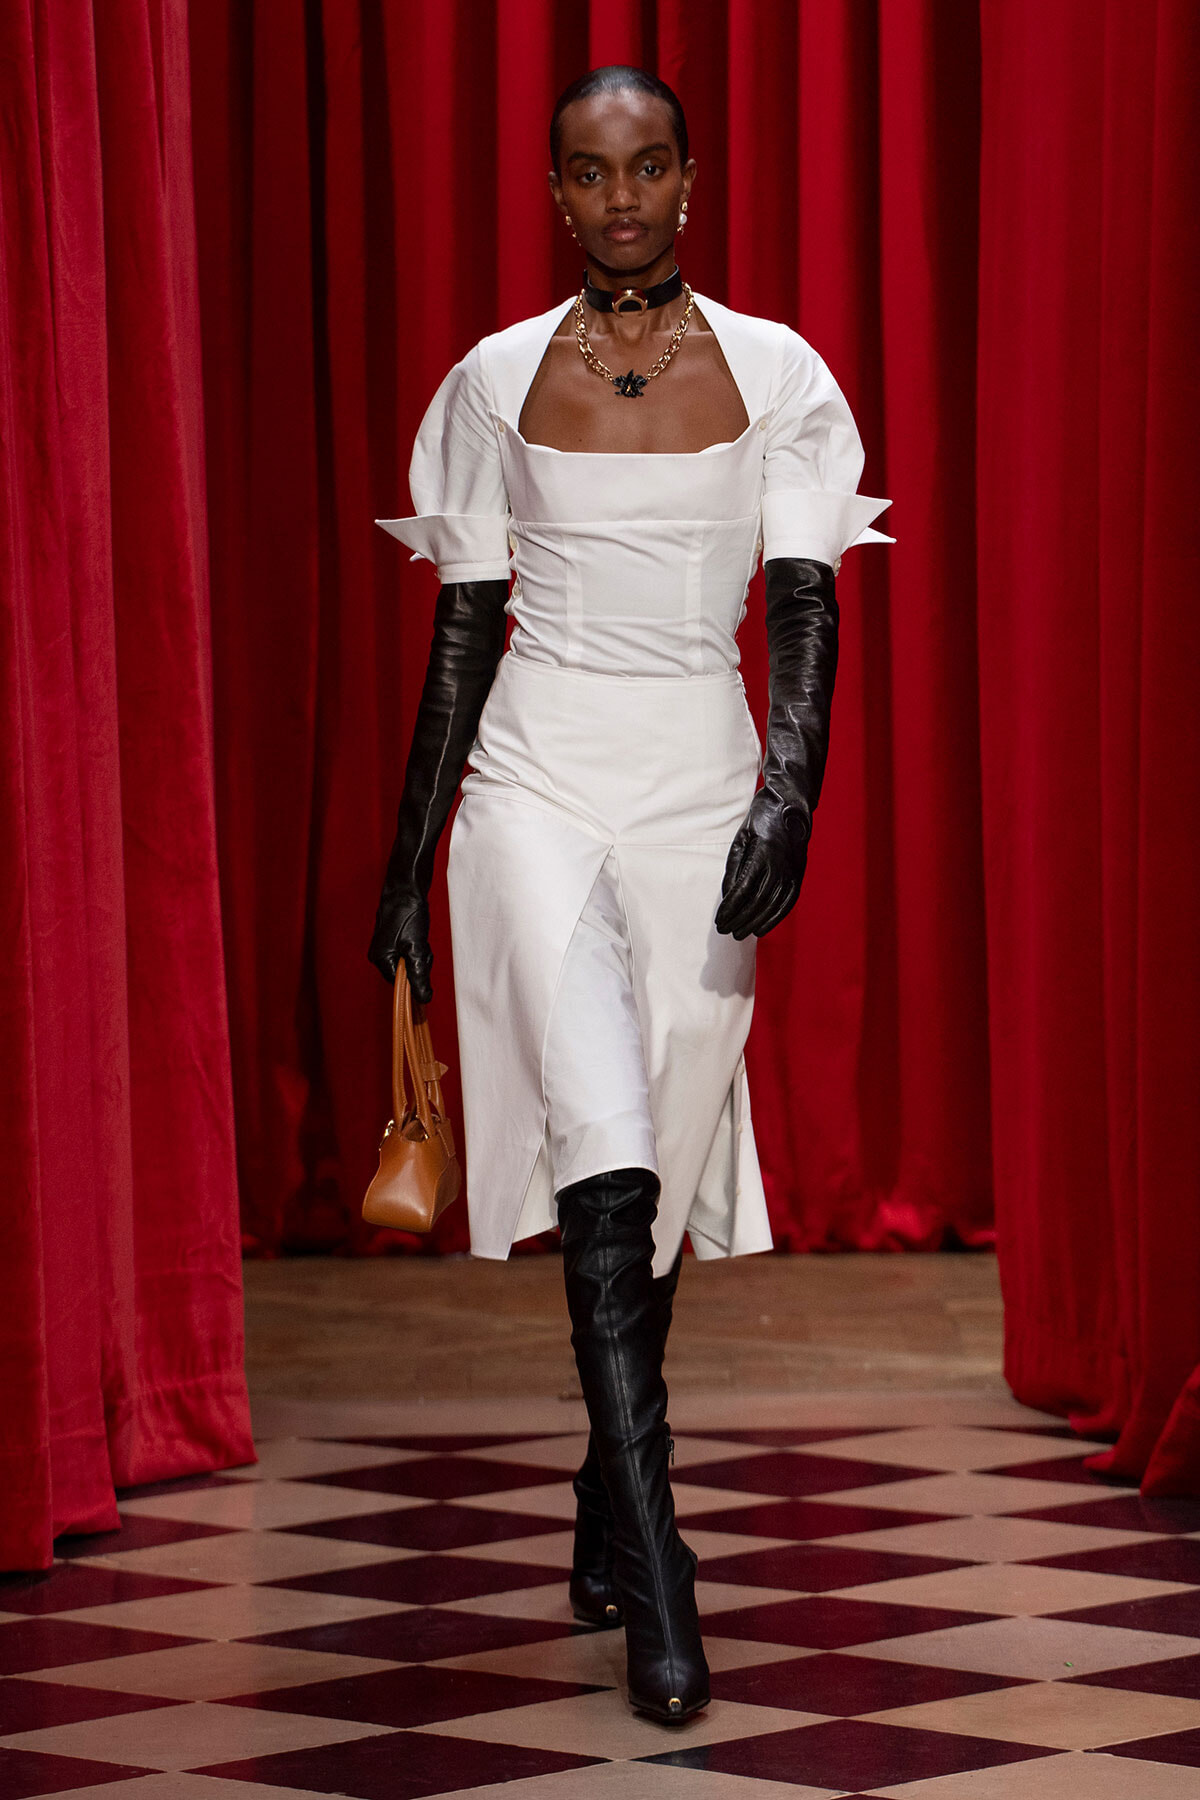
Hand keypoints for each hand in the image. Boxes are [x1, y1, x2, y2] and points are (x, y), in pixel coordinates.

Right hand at [367, 890, 433, 1001]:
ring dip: (421, 953)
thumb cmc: (408, 914)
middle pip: (406, 972)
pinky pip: (411, 950)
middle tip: (422, 947)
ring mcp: (387, 944)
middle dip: (419, 962)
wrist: (407, 886)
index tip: (423, 964)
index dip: (415, 978)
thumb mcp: (416, 949)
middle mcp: (380, 953)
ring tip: (421, 938)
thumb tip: (423, 999)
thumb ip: (419, 976)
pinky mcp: (395, 936)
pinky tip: (420, 934)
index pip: (400, 983)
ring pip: (411, 961)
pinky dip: (419, 945)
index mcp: (380, 959)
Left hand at [714, 797, 807, 940]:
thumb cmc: (760, 821)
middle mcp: (779, 866)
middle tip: (725, 931)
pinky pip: (787, 903)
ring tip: (740, 933)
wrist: (791, 806)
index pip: (742, 891)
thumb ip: (733, 870)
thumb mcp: (740, 840)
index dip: (730, 910)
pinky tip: (762, 928)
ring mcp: (792, 872)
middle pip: (756, 903)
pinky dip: (774, 918)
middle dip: (739, 920)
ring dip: (754, 923)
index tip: (719, 921)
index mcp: (762, 855)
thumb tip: (728, 897)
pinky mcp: (799, 875)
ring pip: (772, 906)